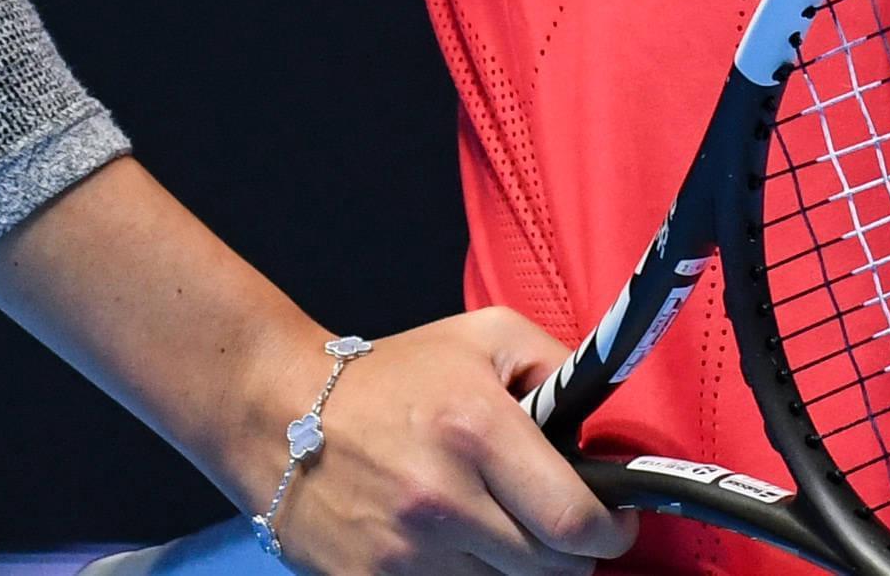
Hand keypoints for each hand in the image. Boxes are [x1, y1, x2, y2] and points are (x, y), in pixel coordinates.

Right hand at [262, 309, 630, 574]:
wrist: (275, 412)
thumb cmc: (390, 377)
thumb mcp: (483, 338)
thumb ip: (557, 366)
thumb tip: (602, 426)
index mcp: (476, 430)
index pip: (576, 521)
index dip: (610, 532)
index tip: (614, 522)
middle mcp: (444, 498)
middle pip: (552, 570)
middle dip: (566, 550)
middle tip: (554, 523)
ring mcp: (406, 553)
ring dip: (515, 567)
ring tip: (495, 527)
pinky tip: (453, 546)